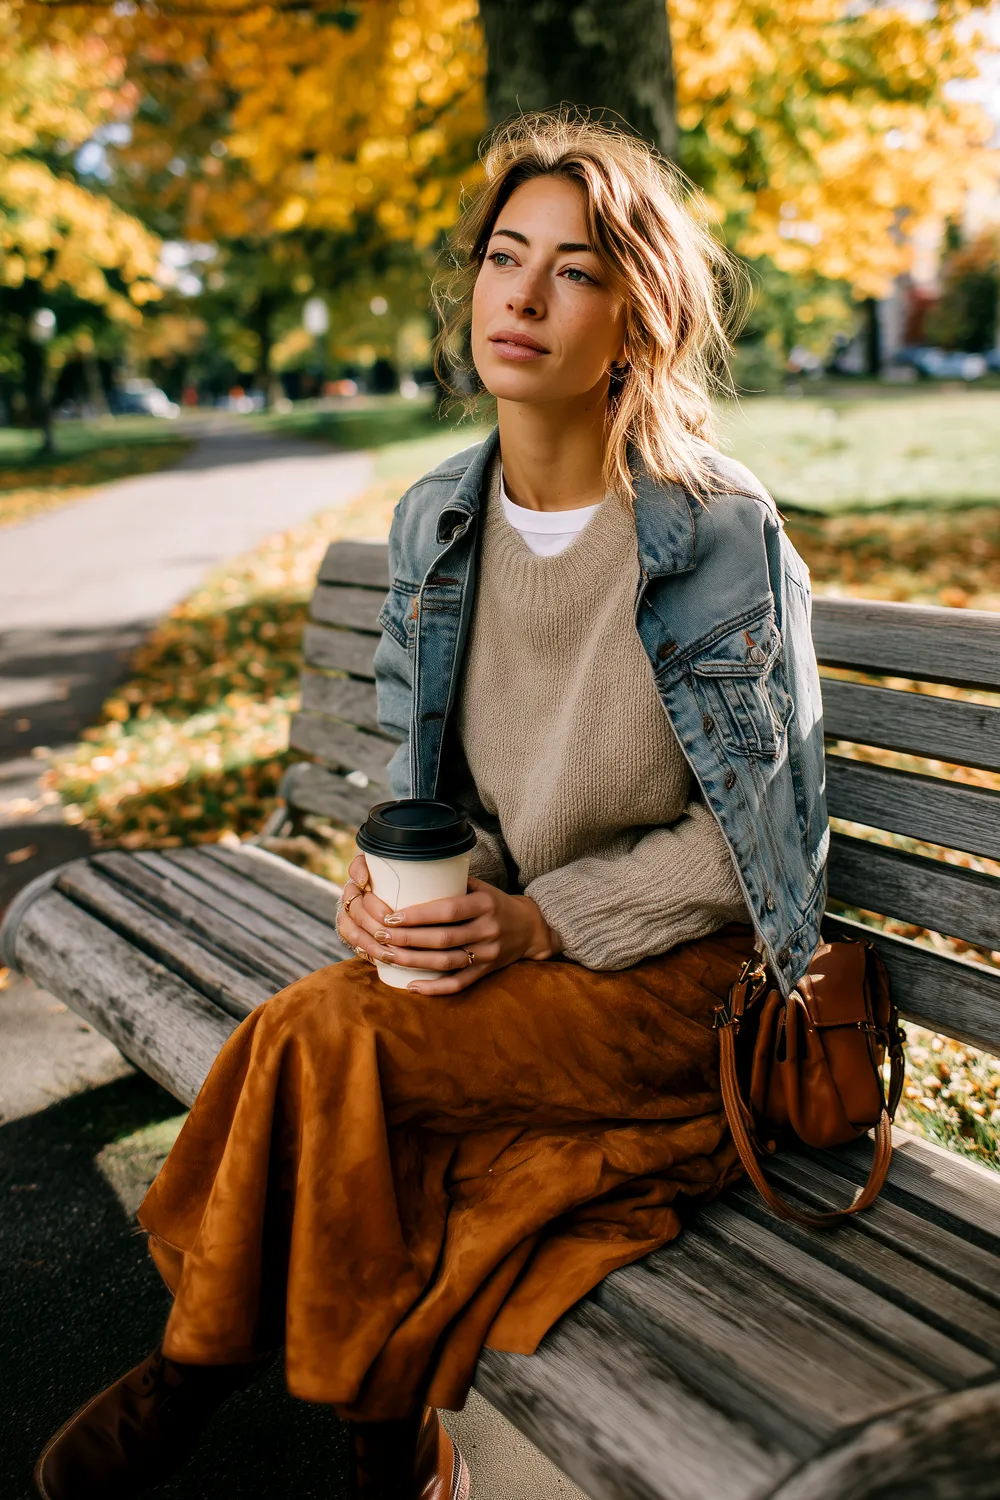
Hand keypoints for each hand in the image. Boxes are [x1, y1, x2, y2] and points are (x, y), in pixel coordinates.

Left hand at [335, 855, 560, 993]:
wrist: (531, 928)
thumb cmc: (496, 903)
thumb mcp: (481, 886)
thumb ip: (452, 881)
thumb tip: (412, 870)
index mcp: (485, 904)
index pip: (449, 910)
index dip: (419, 915)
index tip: (392, 915)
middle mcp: (488, 929)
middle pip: (443, 938)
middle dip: (408, 938)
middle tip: (381, 935)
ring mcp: (488, 954)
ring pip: (447, 962)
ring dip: (414, 961)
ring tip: (388, 956)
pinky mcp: (486, 971)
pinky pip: (459, 983)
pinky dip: (435, 987)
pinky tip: (412, 985)